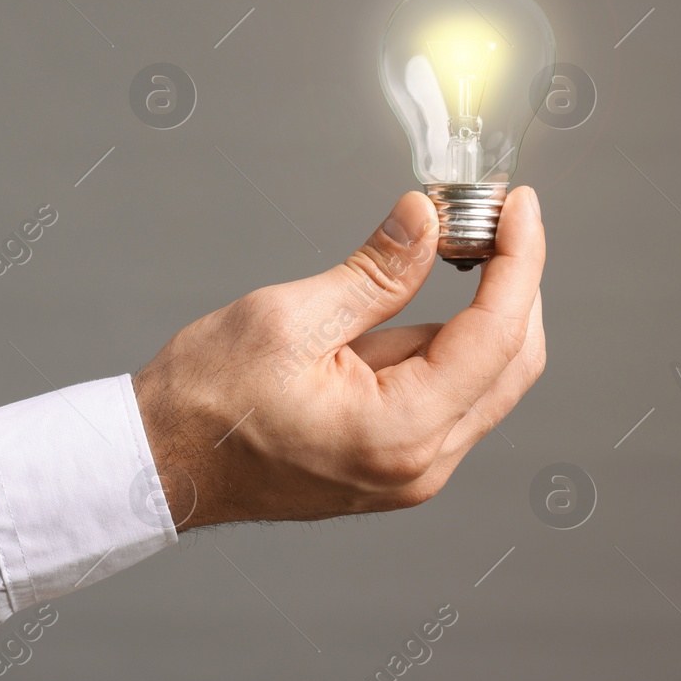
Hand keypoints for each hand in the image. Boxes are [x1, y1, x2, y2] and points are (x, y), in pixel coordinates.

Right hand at [132, 187, 545, 529]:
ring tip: (422, 257)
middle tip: (481, 221)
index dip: (518, 261)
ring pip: (479, 381)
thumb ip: (374, 272)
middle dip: (508, 286)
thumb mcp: (288, 318)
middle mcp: (419, 467)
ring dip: (468, 316)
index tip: (517, 206)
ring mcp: (409, 474)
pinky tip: (395, 317)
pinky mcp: (392, 466)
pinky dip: (438, 349)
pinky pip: (444, 400)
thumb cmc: (204, 402)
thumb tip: (427, 220)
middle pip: (509, 364)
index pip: (494, 336)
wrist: (162, 461)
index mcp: (398, 433)